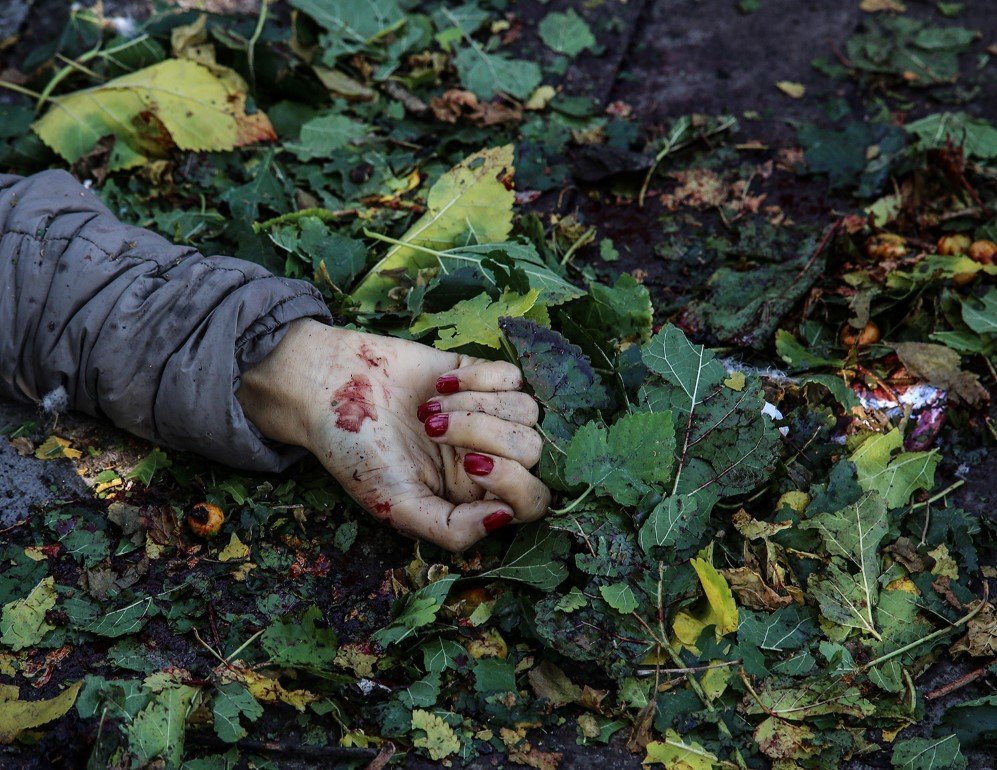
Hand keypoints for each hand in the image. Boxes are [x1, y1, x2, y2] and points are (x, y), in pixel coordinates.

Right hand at [237, 319, 550, 550]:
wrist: (330, 388)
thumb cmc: (357, 453)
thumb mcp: (397, 506)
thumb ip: (452, 529)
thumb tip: (506, 518)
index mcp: (474, 496)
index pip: (533, 500)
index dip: (515, 483)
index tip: (471, 465)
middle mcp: (489, 457)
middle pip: (532, 450)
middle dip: (483, 434)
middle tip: (432, 429)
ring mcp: (489, 415)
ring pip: (527, 411)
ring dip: (475, 406)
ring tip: (429, 410)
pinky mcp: (480, 376)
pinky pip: (512, 376)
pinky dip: (476, 378)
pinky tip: (439, 386)